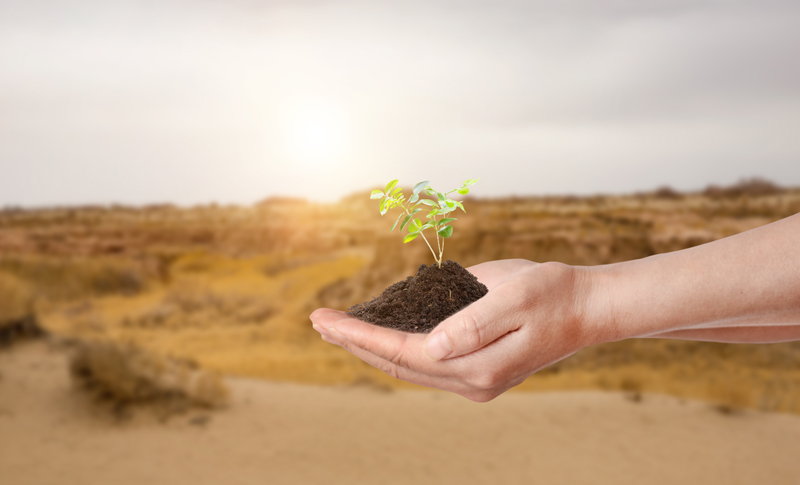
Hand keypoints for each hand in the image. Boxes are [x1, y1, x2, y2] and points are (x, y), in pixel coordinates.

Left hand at [310, 260, 594, 401]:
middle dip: (354, 342)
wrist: (586, 309)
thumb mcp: (514, 296)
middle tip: (318, 321)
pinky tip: (381, 337)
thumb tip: (431, 344)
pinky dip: (395, 351)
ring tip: (339, 329)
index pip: (400, 352)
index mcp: (475, 365)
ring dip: (371, 349)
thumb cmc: (553, 294)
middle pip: (396, 365)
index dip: (358, 335)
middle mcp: (470, 381)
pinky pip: (424, 365)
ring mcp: (474, 382)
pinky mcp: (478, 373)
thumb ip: (472, 323)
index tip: (324, 318)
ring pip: (407, 369)